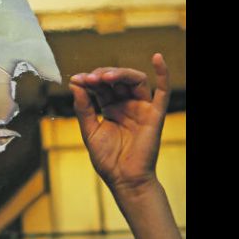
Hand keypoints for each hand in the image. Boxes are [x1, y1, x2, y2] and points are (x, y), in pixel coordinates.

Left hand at [69, 53, 169, 194]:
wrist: (124, 179)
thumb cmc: (107, 159)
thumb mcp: (89, 130)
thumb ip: (83, 107)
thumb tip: (75, 83)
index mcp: (110, 108)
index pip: (100, 86)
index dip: (88, 80)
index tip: (76, 79)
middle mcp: (126, 105)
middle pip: (117, 80)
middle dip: (102, 75)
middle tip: (90, 78)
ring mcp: (141, 108)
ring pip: (135, 80)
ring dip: (120, 73)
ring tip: (105, 77)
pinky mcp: (155, 115)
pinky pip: (163, 92)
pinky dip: (163, 73)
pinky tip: (158, 58)